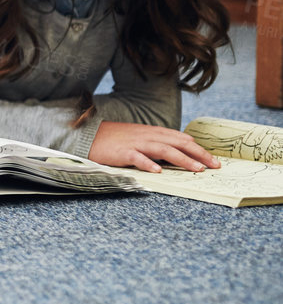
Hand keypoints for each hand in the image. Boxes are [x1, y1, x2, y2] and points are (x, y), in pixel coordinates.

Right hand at [88, 121, 220, 173]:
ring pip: (164, 150)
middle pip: (178, 143)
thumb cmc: (116, 139)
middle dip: (199, 154)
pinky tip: (158, 170)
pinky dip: (148, 163)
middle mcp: (148, 136)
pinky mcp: (122, 152)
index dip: (199, 149)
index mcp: (154, 132)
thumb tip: (179, 153)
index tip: (213, 160)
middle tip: (215, 166)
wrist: (89, 135)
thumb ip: (158, 143)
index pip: (182, 139)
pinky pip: (137, 157)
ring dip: (182, 159)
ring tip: (196, 169)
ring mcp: (136, 143)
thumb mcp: (140, 137)